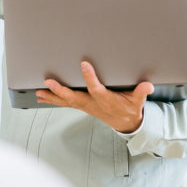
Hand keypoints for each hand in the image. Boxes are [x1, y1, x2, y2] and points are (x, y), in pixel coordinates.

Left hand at [36, 61, 153, 132]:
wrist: (125, 122)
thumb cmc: (130, 108)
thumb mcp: (138, 100)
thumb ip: (142, 92)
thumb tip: (147, 85)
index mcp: (106, 100)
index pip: (96, 88)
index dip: (90, 77)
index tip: (84, 64)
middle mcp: (93, 104)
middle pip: (75, 97)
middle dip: (61, 90)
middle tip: (49, 82)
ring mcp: (85, 106)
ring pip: (66, 101)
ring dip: (52, 96)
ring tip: (38, 91)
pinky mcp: (81, 106)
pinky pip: (64, 103)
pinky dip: (52, 99)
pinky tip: (41, 96)